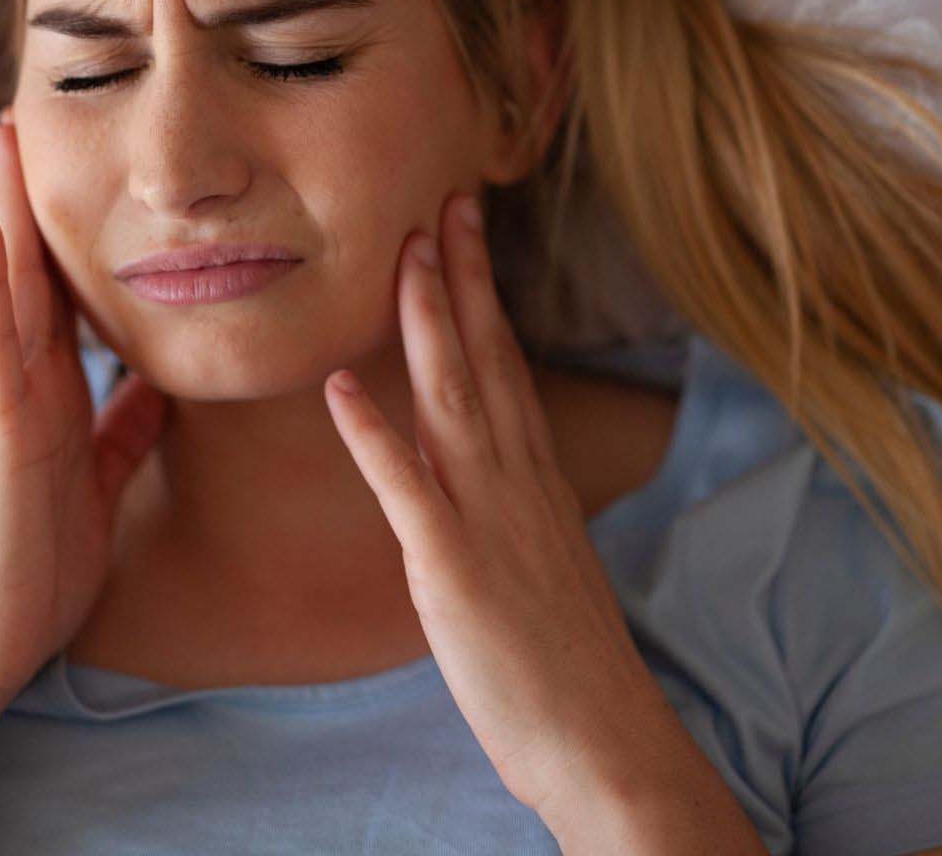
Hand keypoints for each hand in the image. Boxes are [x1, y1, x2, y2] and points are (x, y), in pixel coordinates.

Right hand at [0, 107, 168, 718]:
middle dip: (32, 198)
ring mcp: (7, 400)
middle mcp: (27, 383)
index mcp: (56, 394)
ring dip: (6, 212)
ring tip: (4, 138)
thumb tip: (159, 383)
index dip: (73, 233)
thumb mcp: (102, 479)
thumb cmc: (40, 562)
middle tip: (30, 117)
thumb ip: (124, 428)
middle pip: (33, 273)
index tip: (84, 168)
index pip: (66, 296)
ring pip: (8, 290)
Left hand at [321, 190, 680, 819]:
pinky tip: (337, 387)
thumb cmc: (570, 666)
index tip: (466, 229)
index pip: (507, 364)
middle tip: (441, 199)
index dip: (483, 293)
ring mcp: (487, 520)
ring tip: (400, 254)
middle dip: (460, 276)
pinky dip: (371, 434)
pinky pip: (406, 490)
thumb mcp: (545, 564)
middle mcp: (516, 483)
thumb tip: (492, 481)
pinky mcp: (451, 570)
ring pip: (453, 399)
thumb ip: (515, 511)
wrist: (604, 741)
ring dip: (424, 323)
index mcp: (536, 480)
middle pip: (485, 358)